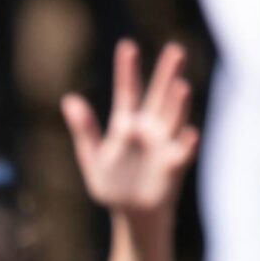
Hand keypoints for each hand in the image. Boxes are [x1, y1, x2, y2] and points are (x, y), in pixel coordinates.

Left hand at [63, 41, 196, 227]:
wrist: (131, 214)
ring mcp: (165, 144)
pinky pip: (183, 151)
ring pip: (174, 118)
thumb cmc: (112, 184)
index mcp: (127, 124)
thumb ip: (83, 130)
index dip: (127, 70)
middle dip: (167, 74)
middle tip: (175, 50)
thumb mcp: (91, 157)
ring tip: (180, 86)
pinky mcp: (175, 165)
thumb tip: (69, 100)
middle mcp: (150, 128)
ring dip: (178, 103)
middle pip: (159, 96)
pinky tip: (190, 132)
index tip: (127, 46)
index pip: (128, 91)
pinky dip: (187, 142)